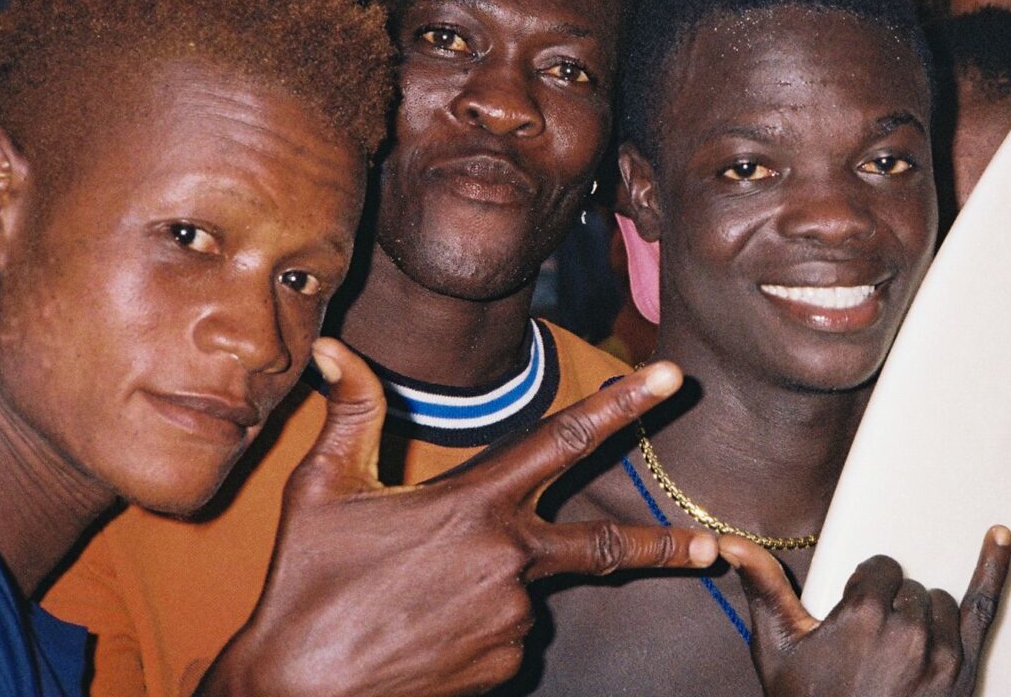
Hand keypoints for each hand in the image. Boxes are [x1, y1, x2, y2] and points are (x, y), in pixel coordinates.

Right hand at [199, 340, 716, 696]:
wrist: (297, 691)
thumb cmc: (305, 586)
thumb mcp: (322, 490)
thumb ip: (350, 413)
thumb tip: (335, 347)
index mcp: (474, 505)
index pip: (563, 439)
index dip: (623, 405)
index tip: (671, 378)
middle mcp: (509, 561)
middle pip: (604, 543)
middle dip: (665, 543)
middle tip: (712, 545)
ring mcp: (512, 620)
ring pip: (523, 587)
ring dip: (490, 585)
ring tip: (410, 601)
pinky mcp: (504, 665)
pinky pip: (504, 632)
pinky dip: (475, 624)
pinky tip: (422, 631)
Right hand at [724, 527, 1010, 696]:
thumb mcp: (778, 651)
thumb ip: (764, 588)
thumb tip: (730, 543)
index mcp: (863, 617)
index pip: (879, 570)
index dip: (865, 591)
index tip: (853, 618)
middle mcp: (907, 631)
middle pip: (908, 588)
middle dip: (891, 609)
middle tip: (871, 650)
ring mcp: (941, 653)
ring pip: (938, 603)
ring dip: (923, 617)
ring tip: (898, 654)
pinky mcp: (964, 670)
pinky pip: (984, 607)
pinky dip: (995, 568)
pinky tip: (1001, 537)